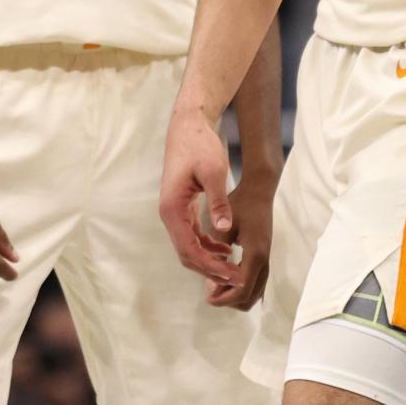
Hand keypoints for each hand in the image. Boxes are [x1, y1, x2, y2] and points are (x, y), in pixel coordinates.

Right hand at [159, 105, 243, 289]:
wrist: (188, 126)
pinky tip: (226, 249)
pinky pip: (191, 235)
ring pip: (188, 247)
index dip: (211, 266)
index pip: (189, 250)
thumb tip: (223, 230)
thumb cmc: (200, 145)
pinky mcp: (181, 207)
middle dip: (210, 270)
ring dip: (209, 260)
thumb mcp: (213, 172)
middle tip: (236, 278)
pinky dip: (207, 246)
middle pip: (187, 255)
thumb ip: (218, 202)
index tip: (232, 275)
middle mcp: (169, 214)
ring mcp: (173, 212)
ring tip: (233, 269)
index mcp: (172, 209)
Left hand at [205, 174, 273, 310]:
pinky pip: (256, 281)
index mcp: (255, 254)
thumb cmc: (241, 203)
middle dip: (229, 300)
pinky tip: (225, 275)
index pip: (242, 289)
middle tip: (210, 293)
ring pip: (255, 292)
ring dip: (236, 294)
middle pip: (250, 297)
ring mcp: (266, 258)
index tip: (207, 297)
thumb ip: (219, 252)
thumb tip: (210, 277)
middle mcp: (264, 260)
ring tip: (215, 286)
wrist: (259, 190)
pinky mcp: (264, 255)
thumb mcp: (225, 226)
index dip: (224, 298)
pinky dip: (242, 286)